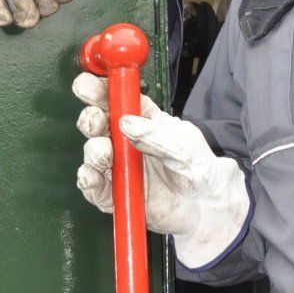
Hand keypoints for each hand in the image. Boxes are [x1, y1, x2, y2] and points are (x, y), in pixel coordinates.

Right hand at [74, 72, 250, 268]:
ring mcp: (120, 168)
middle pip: (100, 125)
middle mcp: (128, 142)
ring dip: (93, 151)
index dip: (100, 90)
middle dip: (91, 118)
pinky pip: (96, 188)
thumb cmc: (200, 167)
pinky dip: (89, 182)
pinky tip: (90, 175)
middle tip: (94, 119)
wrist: (207, 207)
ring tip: (103, 152)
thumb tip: (126, 123)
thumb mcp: (186, 145)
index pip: (119, 99)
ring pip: (95, 155)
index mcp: (145, 120)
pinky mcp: (117, 195)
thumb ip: (157, 135)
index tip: (86, 85)